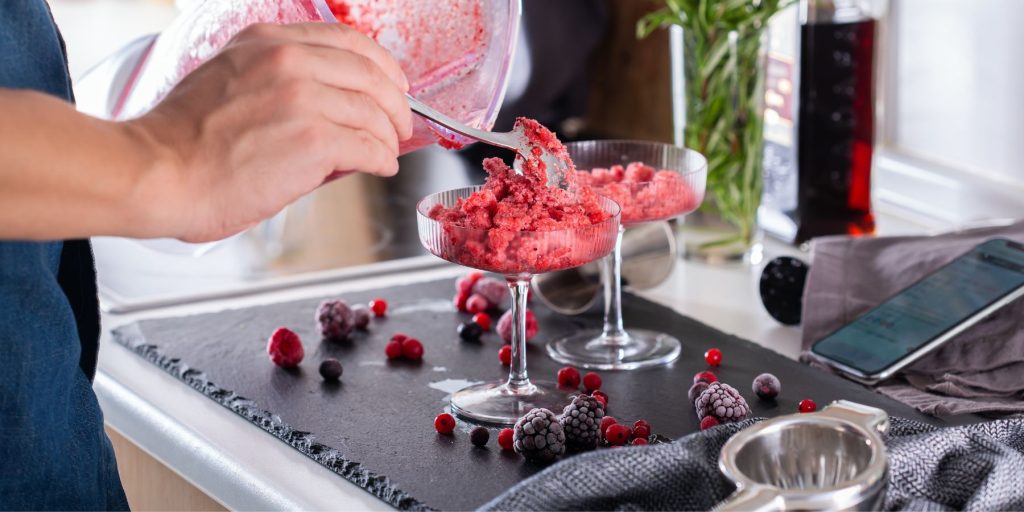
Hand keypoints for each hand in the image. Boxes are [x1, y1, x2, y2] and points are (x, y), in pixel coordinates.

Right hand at [128, 22, 412, 242]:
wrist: (158, 173)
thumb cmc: (183, 143)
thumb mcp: (229, 82)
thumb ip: (278, 84)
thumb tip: (327, 108)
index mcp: (267, 42)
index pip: (346, 41)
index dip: (381, 65)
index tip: (393, 85)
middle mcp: (287, 61)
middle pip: (371, 74)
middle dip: (395, 104)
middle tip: (401, 125)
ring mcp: (302, 99)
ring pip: (374, 113)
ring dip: (388, 137)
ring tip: (386, 153)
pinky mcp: (313, 141)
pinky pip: (369, 146)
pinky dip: (382, 159)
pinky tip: (379, 167)